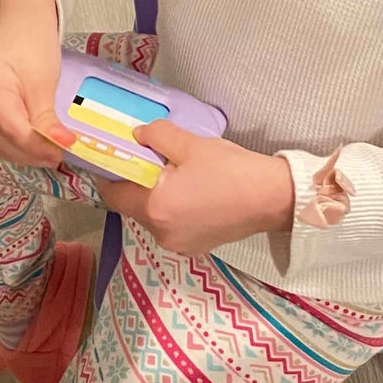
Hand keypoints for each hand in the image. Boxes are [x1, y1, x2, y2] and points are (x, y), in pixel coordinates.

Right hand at [0, 0, 71, 169]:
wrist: (18, 19)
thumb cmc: (33, 42)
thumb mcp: (44, 80)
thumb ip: (46, 118)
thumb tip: (61, 147)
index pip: (11, 129)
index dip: (37, 147)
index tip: (63, 152)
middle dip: (29, 153)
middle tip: (57, 156)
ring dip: (19, 152)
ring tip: (45, 152)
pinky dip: (7, 142)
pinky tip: (27, 143)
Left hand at [98, 123, 294, 254]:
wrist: (273, 198)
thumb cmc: (231, 170)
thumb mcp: (191, 144)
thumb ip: (156, 137)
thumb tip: (137, 135)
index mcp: (155, 208)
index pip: (113, 194)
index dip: (109, 175)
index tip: (112, 158)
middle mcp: (161, 233)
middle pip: (133, 206)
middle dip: (137, 184)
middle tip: (150, 161)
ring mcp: (179, 244)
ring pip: (154, 217)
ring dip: (157, 197)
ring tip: (175, 176)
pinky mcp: (196, 247)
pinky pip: (172, 226)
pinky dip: (174, 210)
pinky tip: (192, 194)